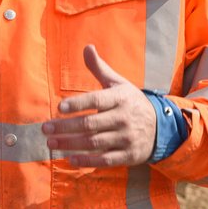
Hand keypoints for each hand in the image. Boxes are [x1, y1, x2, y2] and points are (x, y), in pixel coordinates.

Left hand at [41, 45, 155, 166]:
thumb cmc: (131, 102)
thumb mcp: (118, 84)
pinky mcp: (128, 155)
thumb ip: (100, 68)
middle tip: (45, 129)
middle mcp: (123, 118)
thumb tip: (87, 47)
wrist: (162, 127)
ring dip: (70, 144)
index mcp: (120, 98)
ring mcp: (126, 138)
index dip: (77, 104)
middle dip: (65, 127)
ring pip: (94, 142)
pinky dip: (87, 161)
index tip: (59, 107)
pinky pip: (105, 159)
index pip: (95, 100)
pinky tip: (70, 159)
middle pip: (90, 123)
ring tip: (51, 143)